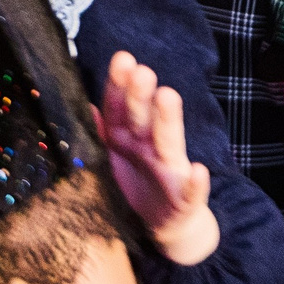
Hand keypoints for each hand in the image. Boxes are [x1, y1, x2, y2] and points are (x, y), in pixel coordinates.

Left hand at [94, 51, 216, 264]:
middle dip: (141, 95)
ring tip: (168, 96)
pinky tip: (200, 171)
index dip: (120, 85)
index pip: (121, 108)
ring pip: (169, 143)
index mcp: (128, 138)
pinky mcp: (185, 199)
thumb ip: (99, 132)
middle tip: (141, 71)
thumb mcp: (111, 157)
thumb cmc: (135, 183)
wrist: (165, 224)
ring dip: (168, 120)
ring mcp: (170, 171)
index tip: (122, 58)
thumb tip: (83, 104)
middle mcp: (150, 148)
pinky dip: (197, 184)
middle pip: (143, 118)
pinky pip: (192, 192)